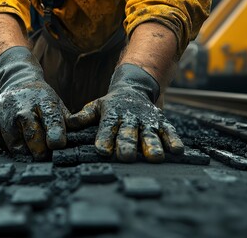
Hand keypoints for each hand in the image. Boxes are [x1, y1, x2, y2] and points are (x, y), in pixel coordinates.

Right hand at [0, 47, 68, 160]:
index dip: (55, 134)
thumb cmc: (41, 98)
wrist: (16, 80)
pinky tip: (15, 143)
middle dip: (39, 151)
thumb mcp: (57, 104)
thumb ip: (68, 122)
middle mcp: (23, 106)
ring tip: (30, 153)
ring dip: (23, 152)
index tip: (58, 145)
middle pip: (31, 134)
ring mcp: (5, 113)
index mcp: (44, 102)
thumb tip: (80, 140)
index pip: (51, 119)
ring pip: (14, 142)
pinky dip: (6, 147)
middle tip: (44, 157)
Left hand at [66, 64, 183, 162]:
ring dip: (152, 145)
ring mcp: (147, 121)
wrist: (135, 88)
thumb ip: (84, 117)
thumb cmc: (111, 105)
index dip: (104, 138)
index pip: (107, 127)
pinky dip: (173, 140)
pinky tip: (177, 151)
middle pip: (128, 132)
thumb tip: (68, 124)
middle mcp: (130, 118)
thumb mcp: (96, 107)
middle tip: (126, 157)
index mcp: (112, 115)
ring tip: (155, 157)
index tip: (102, 150)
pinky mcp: (161, 123)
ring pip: (149, 134)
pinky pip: (169, 131)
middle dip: (127, 144)